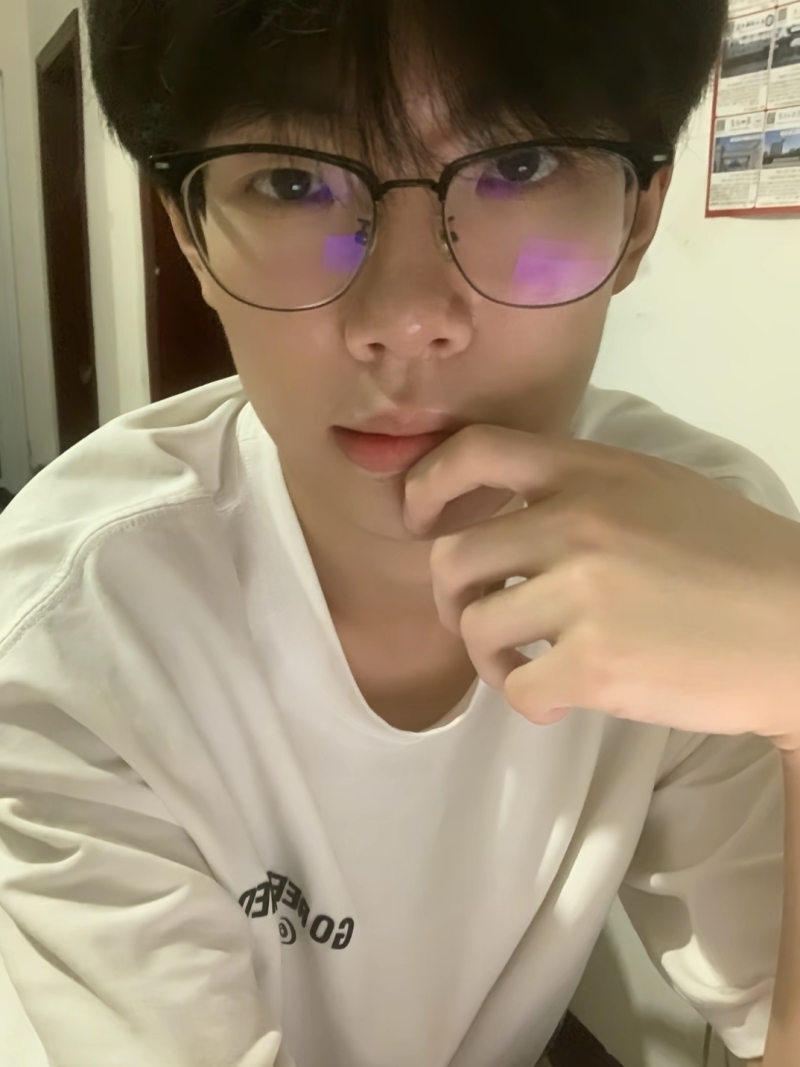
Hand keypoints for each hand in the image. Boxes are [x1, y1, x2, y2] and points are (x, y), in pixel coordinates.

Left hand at [404, 426, 799, 751]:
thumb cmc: (735, 559)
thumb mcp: (658, 490)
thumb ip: (582, 491)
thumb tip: (507, 519)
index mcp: (591, 471)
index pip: (475, 450)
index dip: (426, 485)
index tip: (419, 521)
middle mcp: (576, 522)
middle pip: (453, 557)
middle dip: (450, 598)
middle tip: (476, 619)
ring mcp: (582, 593)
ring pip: (475, 627)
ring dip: (488, 658)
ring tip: (525, 667)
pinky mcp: (595, 664)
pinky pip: (516, 689)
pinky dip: (527, 701)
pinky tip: (557, 698)